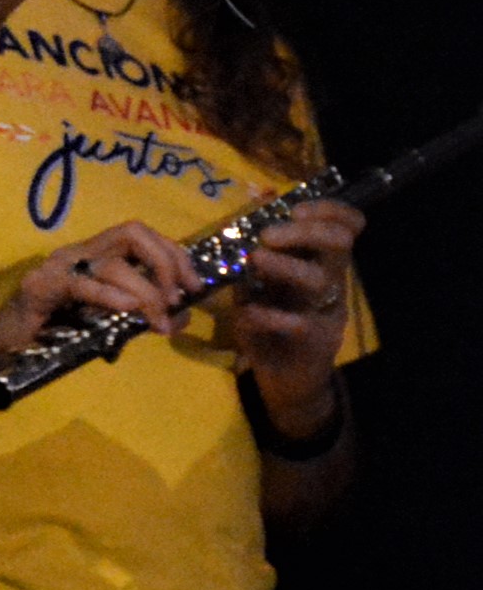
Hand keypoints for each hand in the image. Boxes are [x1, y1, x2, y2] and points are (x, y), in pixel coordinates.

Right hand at [0, 220, 192, 374]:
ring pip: (113, 264)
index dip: (174, 254)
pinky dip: (110, 295)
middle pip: (132, 233)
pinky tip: (128, 309)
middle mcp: (77, 252)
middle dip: (166, 262)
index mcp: (93, 254)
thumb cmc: (51, 333)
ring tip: (158, 321)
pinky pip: (81, 285)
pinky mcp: (39, 288)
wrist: (0, 349)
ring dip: (146, 292)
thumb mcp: (105, 320)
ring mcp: (57, 267)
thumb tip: (180, 317)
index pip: (142, 235)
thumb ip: (138, 312)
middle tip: (178, 298)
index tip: (195, 285)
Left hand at [216, 197, 360, 413]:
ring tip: (255, 261)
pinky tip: (248, 314)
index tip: (296, 209)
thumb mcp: (259, 288)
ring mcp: (327, 314)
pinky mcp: (317, 344)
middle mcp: (332, 285)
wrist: (285, 380)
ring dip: (285, 267)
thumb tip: (243, 222)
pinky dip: (269, 315)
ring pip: (321, 281)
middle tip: (268, 235)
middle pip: (339, 245)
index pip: (346, 229)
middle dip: (305, 232)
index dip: (330, 211)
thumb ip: (256, 261)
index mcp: (322, 267)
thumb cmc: (272, 326)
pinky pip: (299, 323)